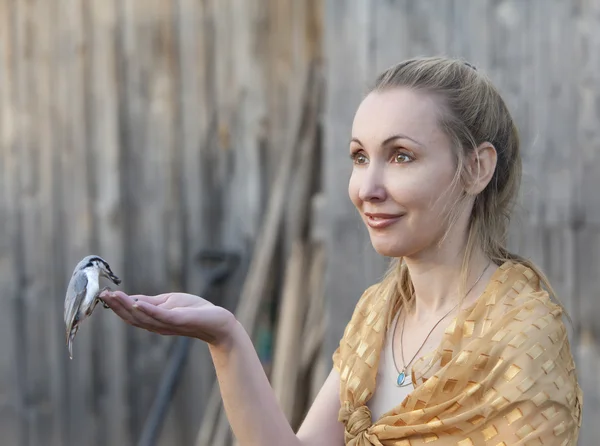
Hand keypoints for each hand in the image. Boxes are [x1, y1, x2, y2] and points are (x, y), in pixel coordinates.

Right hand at [99, 290, 237, 345]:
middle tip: (102, 295)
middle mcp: (157, 325)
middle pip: (132, 317)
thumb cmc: (195, 311)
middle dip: (116, 306)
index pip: (131, 314)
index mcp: (154, 321)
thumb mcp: (169, 303)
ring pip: (142, 317)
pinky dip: (147, 309)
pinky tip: (136, 302)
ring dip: (126, 306)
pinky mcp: (178, 320)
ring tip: (113, 296)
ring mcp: (167, 324)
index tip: (103, 294)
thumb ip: (151, 302)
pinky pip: (160, 316)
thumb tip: (131, 298)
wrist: (217, 321)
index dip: (117, 305)